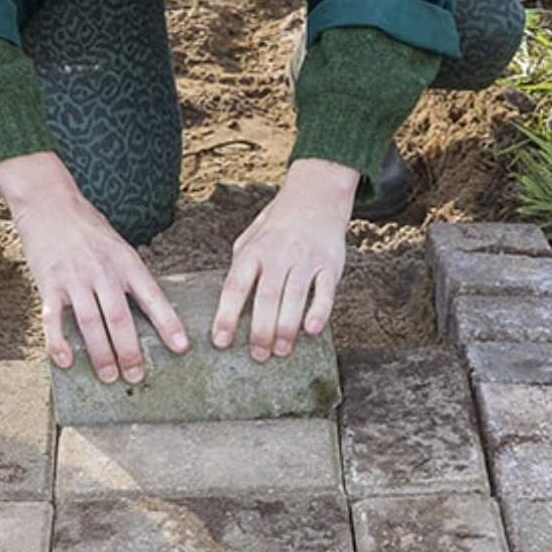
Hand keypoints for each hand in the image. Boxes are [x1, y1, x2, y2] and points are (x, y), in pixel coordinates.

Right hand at [0, 152, 188, 383]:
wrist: (50, 205)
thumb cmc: (89, 230)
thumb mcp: (118, 247)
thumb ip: (131, 278)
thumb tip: (151, 314)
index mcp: (126, 262)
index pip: (152, 297)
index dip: (168, 324)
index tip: (181, 348)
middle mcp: (102, 271)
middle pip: (119, 317)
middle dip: (130, 351)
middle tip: (137, 376)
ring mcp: (74, 278)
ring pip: (90, 322)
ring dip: (100, 354)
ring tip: (108, 377)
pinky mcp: (49, 284)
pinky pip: (52, 318)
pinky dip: (58, 342)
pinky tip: (65, 361)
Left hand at [212, 157, 357, 358]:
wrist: (316, 196)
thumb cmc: (277, 225)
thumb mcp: (250, 239)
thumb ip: (240, 269)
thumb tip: (227, 304)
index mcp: (253, 252)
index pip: (235, 287)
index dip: (226, 316)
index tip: (221, 342)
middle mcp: (278, 255)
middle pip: (266, 298)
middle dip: (261, 331)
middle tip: (258, 355)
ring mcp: (305, 259)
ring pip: (294, 298)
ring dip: (286, 329)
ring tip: (280, 351)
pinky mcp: (330, 264)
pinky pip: (325, 292)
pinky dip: (319, 312)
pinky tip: (311, 331)